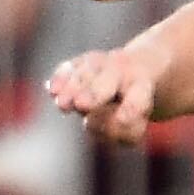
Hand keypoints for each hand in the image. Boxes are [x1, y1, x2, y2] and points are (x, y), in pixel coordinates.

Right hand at [46, 38, 164, 145]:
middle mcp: (120, 70)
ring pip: (85, 75)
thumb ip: (123, 131)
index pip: (137, 99)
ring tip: (62, 104)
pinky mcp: (78, 62)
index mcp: (141, 85)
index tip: (123, 119)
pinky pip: (68, 68)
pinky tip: (51, 89)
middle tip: (81, 105)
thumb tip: (90, 121)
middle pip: (107, 82)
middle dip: (94, 93)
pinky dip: (60, 78)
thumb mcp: (139, 123)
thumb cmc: (134, 106)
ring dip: (72, 89)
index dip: (131, 110)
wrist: (132, 68)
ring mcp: (98, 64)